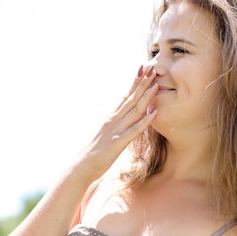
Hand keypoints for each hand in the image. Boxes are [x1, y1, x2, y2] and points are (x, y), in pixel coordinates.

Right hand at [75, 65, 157, 180]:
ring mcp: (115, 131)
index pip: (125, 97)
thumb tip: (121, 122)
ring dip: (146, 97)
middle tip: (152, 68)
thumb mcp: (105, 137)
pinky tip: (155, 113)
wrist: (80, 168)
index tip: (143, 70)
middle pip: (131, 99)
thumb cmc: (92, 155)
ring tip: (156, 84)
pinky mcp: (117, 144)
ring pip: (134, 111)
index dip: (135, 83)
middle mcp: (112, 121)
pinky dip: (145, 121)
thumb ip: (113, 128)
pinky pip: (134, 131)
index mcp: (110, 119)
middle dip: (142, 83)